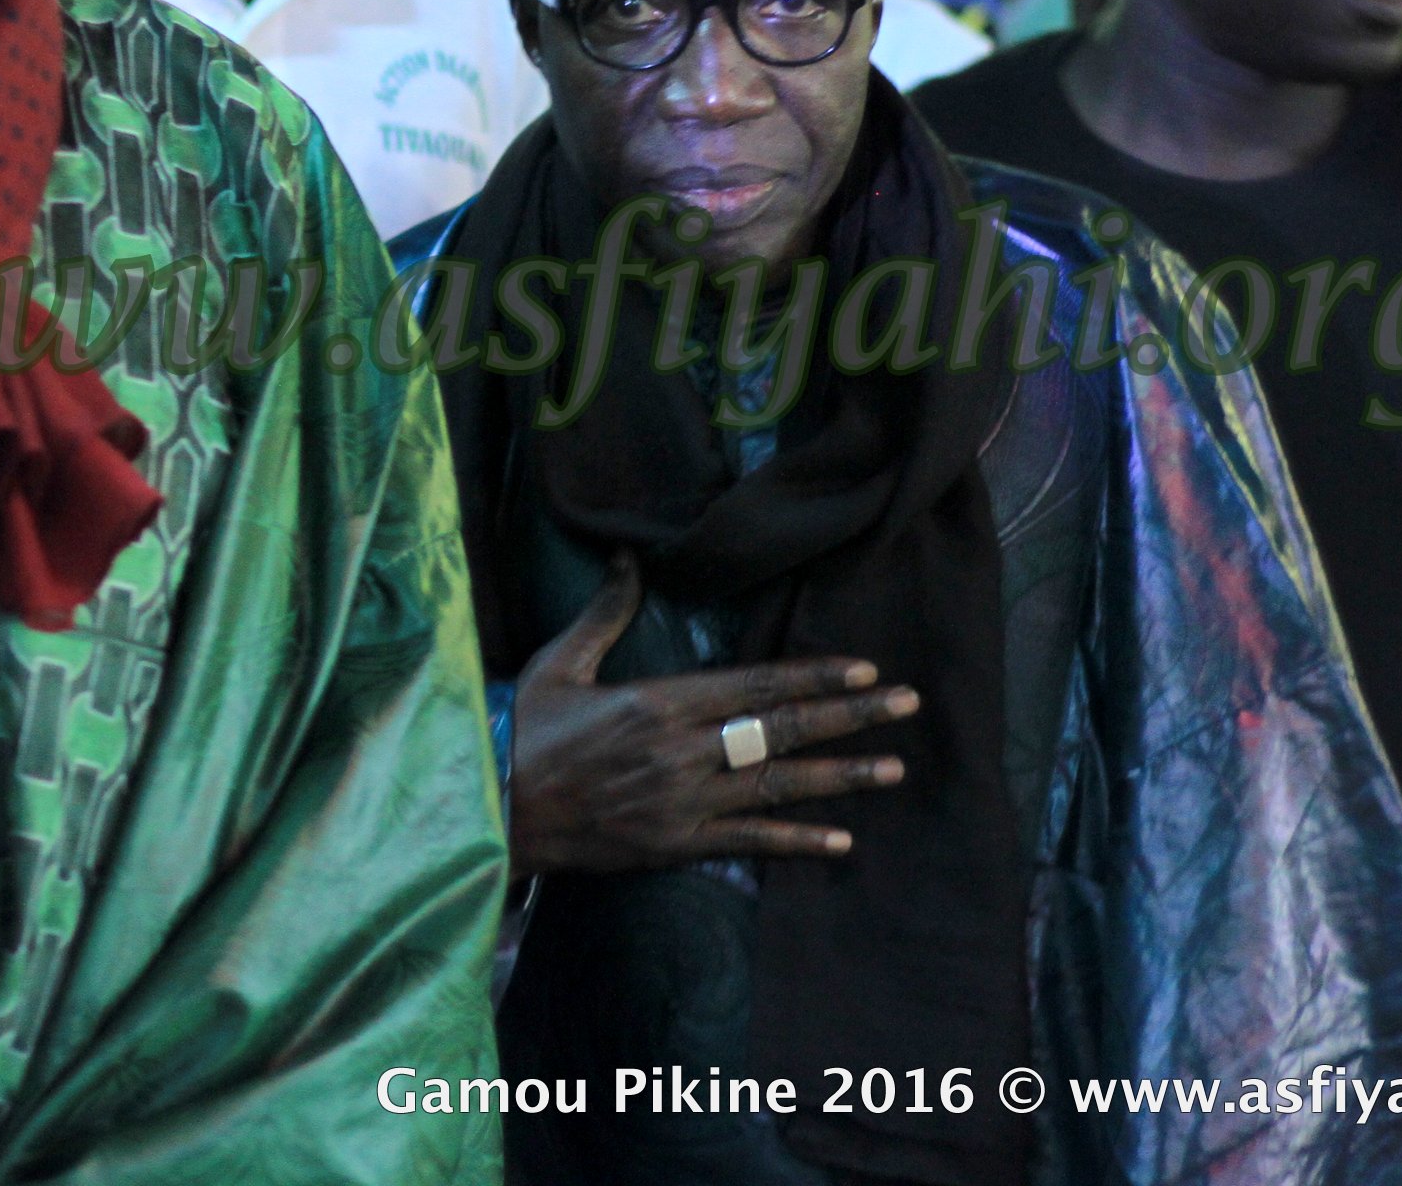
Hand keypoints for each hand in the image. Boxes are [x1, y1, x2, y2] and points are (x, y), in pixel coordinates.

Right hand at [509, 553, 918, 872]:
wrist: (494, 808)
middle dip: (850, 717)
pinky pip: (749, 843)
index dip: (814, 676)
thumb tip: (628, 557)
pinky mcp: (675, 844)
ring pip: (778, 786)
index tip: (865, 669)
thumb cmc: (523, 728)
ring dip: (842, 776)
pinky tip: (841, 839)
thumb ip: (605, 613)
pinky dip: (796, 841)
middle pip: (781, 730)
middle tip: (908, 705)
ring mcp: (683, 801)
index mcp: (658, 701)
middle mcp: (682, 750)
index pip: (755, 685)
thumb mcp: (560, 661)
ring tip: (894, 768)